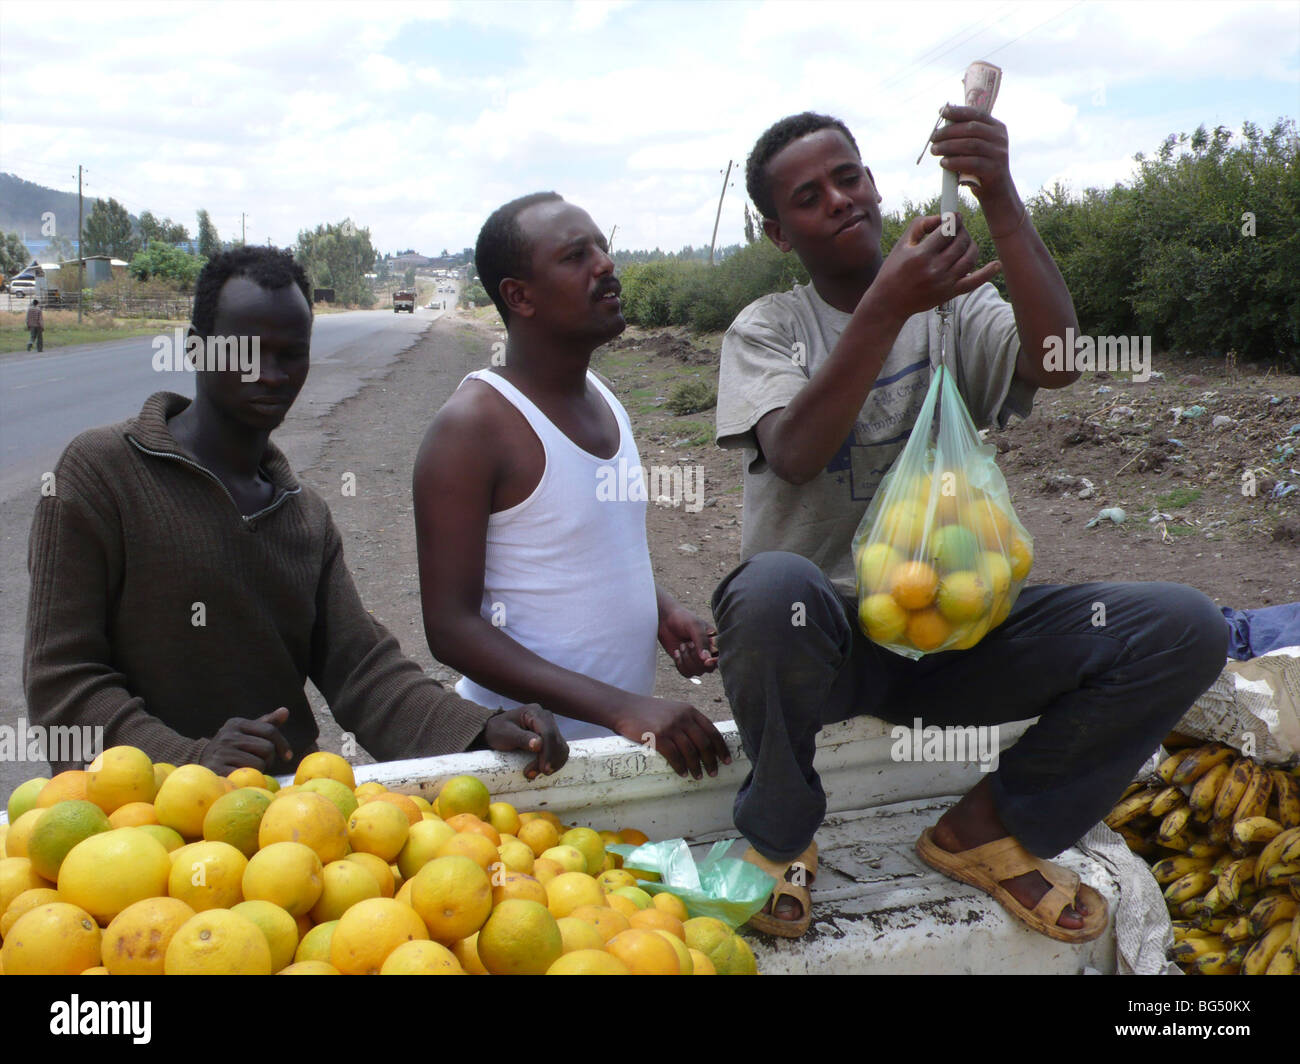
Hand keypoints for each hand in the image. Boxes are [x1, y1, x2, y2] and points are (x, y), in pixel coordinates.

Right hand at [199, 707, 292, 773]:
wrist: (202, 764)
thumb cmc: (232, 748)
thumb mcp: (247, 733)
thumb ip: (266, 724)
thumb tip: (285, 711)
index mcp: (236, 723)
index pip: (270, 731)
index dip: (283, 744)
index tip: (288, 757)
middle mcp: (228, 735)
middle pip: (267, 748)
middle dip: (269, 759)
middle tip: (260, 763)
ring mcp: (221, 752)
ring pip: (259, 763)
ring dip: (259, 770)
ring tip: (248, 768)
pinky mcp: (218, 769)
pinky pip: (248, 776)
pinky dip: (250, 778)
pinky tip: (242, 776)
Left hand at [482, 704, 567, 779]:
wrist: (495, 731)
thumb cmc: (498, 731)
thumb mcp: (505, 734)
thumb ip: (522, 738)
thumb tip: (539, 745)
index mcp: (534, 712)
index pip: (548, 732)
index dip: (548, 752)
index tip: (543, 768)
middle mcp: (546, 718)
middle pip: (556, 740)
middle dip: (549, 760)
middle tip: (533, 774)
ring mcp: (550, 727)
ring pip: (561, 747)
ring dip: (553, 763)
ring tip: (534, 773)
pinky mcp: (552, 737)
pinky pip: (559, 750)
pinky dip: (555, 762)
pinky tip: (544, 769)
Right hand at [613, 694, 730, 779]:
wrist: (624, 708)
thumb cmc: (648, 712)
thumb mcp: (672, 710)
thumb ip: (687, 721)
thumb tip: (703, 743)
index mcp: (689, 710)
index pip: (712, 730)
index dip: (721, 747)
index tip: (726, 760)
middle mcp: (682, 717)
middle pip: (704, 743)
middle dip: (711, 760)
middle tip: (714, 773)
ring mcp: (670, 726)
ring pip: (690, 751)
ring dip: (696, 767)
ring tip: (698, 776)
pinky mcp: (658, 737)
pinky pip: (674, 756)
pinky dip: (681, 767)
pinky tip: (683, 773)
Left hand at [657, 606, 717, 677]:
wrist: (665, 621)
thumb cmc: (683, 619)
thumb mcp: (694, 626)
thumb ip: (701, 642)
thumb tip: (706, 660)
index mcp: (715, 642)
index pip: (720, 657)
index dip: (715, 662)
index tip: (706, 661)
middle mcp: (709, 652)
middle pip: (709, 668)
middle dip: (695, 658)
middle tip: (688, 643)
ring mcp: (697, 659)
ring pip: (698, 672)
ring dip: (687, 660)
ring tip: (682, 646)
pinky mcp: (686, 663)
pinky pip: (687, 673)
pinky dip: (680, 664)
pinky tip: (676, 652)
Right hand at [869, 213, 1001, 320]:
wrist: (889, 302)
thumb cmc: (893, 270)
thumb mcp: (902, 244)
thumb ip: (920, 225)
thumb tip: (942, 217)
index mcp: (921, 255)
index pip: (947, 230)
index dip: (953, 219)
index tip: (954, 217)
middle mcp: (934, 269)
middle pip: (960, 242)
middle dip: (961, 230)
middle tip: (957, 228)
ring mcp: (944, 283)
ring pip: (969, 257)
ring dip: (970, 245)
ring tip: (964, 241)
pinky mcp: (950, 294)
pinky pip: (973, 282)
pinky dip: (987, 273)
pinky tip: (997, 265)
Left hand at [930, 104, 1013, 206]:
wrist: (996, 190)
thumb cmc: (980, 166)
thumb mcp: (976, 147)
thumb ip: (964, 136)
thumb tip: (941, 127)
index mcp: (996, 127)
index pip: (976, 114)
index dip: (958, 112)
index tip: (942, 112)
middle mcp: (999, 138)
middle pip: (971, 128)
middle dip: (949, 131)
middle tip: (933, 138)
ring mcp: (998, 153)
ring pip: (970, 144)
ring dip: (948, 146)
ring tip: (934, 150)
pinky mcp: (994, 169)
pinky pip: (972, 163)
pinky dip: (955, 162)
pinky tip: (943, 163)